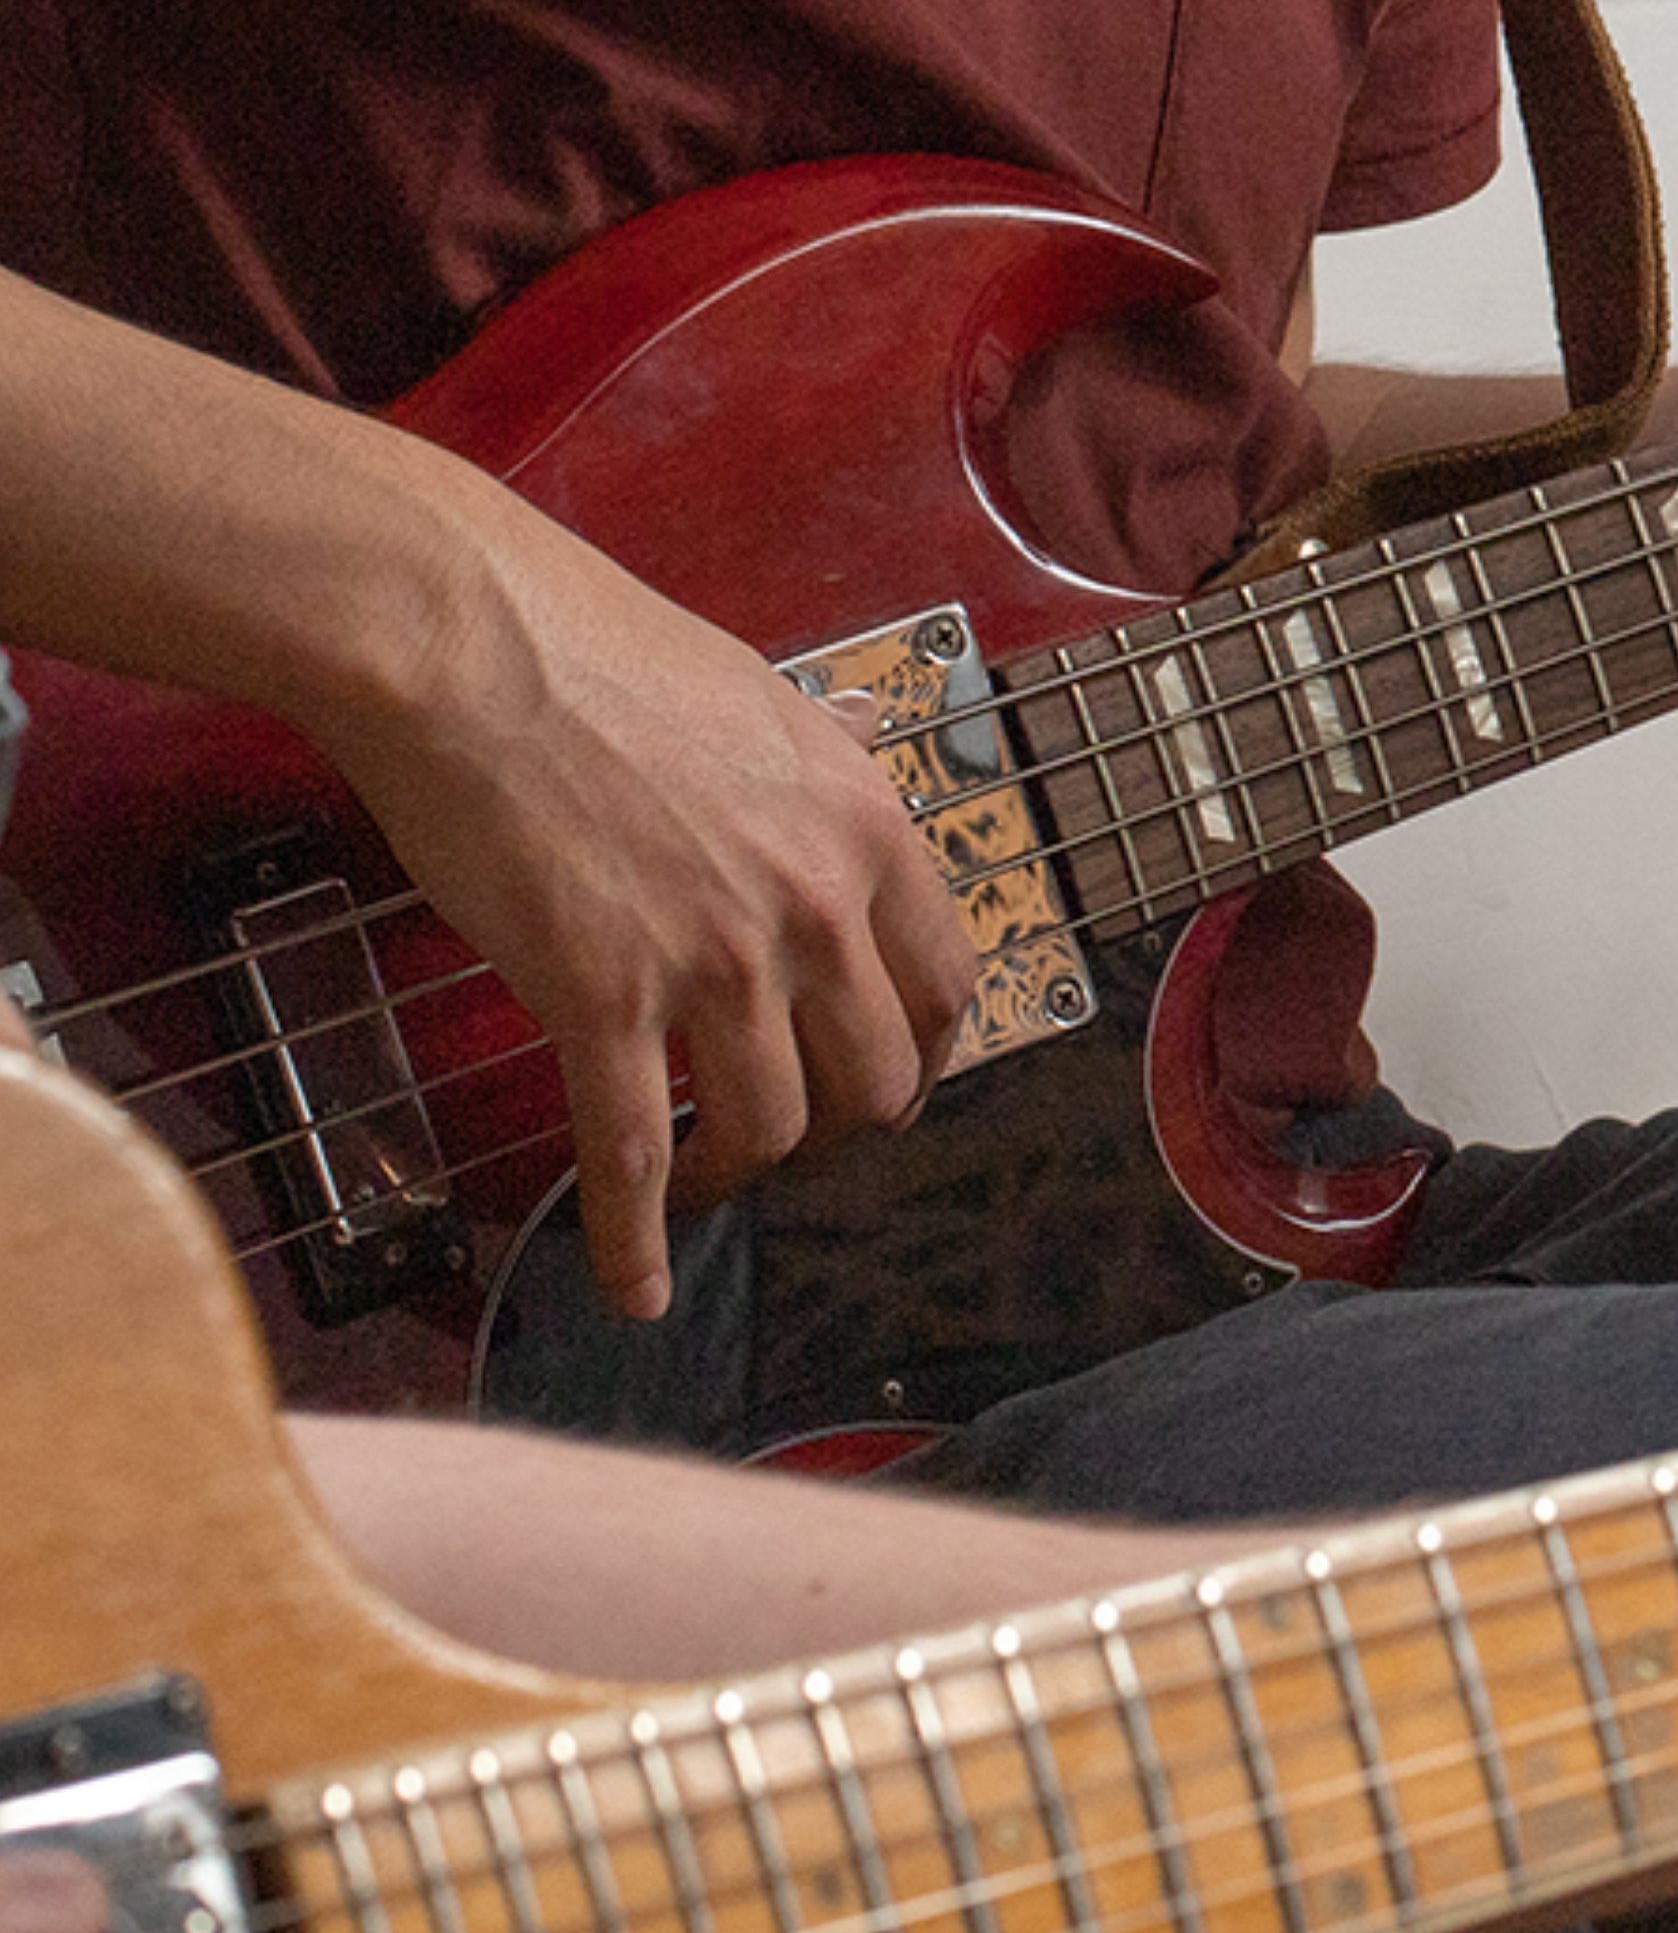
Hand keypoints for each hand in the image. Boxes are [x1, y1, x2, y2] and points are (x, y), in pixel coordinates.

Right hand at [357, 485, 975, 1324]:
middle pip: (872, 1077)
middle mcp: (815, 904)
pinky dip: (636, 1238)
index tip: (890, 1082)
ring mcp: (714, 958)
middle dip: (837, 1126)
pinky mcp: (603, 998)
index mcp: (867, 829)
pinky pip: (636, 1153)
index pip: (946, 986)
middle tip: (793, 1134)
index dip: (923, 1056)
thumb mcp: (766, 702)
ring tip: (709, 1179)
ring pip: (770, 1125)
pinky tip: (634, 1286)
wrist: (476, 647)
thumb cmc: (604, 657)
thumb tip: (852, 739)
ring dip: (742, 1172)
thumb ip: (817, 763)